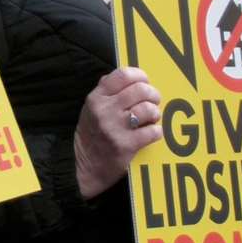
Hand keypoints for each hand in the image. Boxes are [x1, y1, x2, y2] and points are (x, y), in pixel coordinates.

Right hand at [74, 67, 161, 199]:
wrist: (85, 167)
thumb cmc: (91, 135)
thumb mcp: (90, 109)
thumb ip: (106, 91)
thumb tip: (127, 76)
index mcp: (96, 98)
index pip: (123, 74)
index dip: (140, 76)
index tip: (145, 81)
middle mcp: (104, 110)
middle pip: (141, 90)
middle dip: (153, 94)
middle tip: (153, 101)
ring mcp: (114, 128)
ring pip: (149, 109)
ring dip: (155, 114)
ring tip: (151, 118)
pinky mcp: (126, 145)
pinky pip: (153, 131)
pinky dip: (156, 132)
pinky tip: (150, 134)